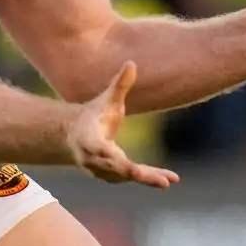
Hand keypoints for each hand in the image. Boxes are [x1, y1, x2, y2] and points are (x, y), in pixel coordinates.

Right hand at [66, 62, 179, 188]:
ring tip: (170, 180)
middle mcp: (95, 161)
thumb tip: (131, 63)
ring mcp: (102, 171)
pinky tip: (168, 179)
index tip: (132, 170)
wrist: (75, 135)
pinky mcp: (112, 176)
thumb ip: (119, 84)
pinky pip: (132, 178)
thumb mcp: (106, 99)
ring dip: (149, 179)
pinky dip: (149, 179)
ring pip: (127, 177)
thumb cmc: (94, 114)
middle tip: (163, 182)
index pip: (103, 152)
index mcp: (90, 142)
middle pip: (118, 170)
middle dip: (140, 176)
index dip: (117, 161)